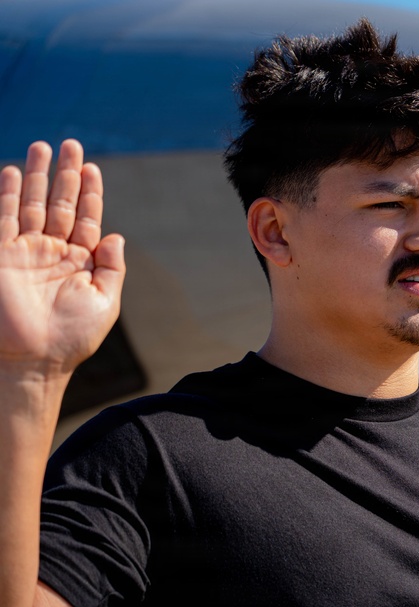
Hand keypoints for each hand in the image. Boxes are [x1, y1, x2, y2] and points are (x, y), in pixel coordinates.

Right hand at [0, 140, 124, 375]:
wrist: (34, 360)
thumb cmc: (72, 337)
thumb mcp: (105, 302)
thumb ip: (113, 267)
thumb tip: (116, 234)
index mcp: (83, 262)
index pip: (88, 218)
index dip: (91, 192)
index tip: (91, 167)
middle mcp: (55, 252)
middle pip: (61, 203)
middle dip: (65, 174)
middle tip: (70, 143)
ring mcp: (28, 252)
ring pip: (32, 204)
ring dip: (36, 176)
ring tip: (42, 145)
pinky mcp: (3, 256)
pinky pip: (5, 218)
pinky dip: (7, 194)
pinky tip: (10, 171)